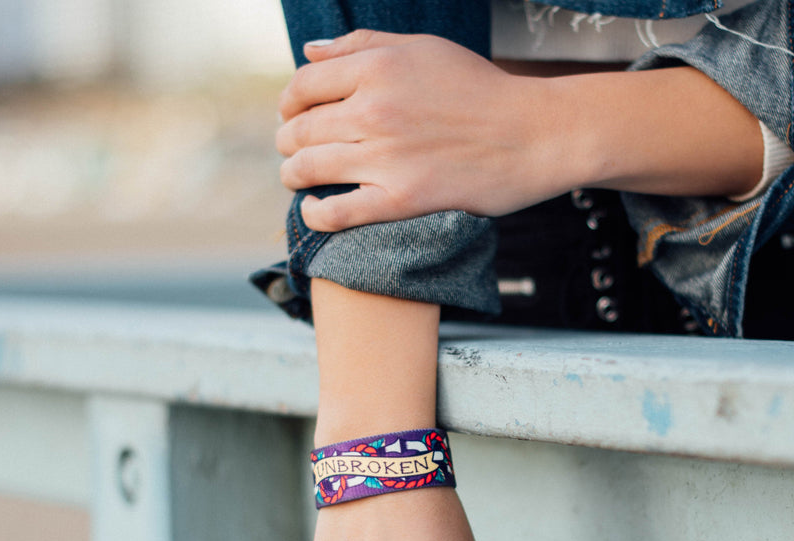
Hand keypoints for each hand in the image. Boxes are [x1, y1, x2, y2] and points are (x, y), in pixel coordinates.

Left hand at [276, 30, 573, 230]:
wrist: (533, 136)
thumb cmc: (480, 90)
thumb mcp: (424, 49)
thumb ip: (363, 45)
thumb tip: (310, 51)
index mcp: (377, 68)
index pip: (303, 85)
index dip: (289, 103)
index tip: (292, 116)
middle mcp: (374, 110)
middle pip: (299, 130)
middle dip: (288, 142)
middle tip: (293, 152)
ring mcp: (385, 158)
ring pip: (308, 169)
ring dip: (292, 175)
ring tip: (297, 180)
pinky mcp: (400, 200)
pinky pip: (336, 214)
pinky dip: (314, 215)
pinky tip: (315, 209)